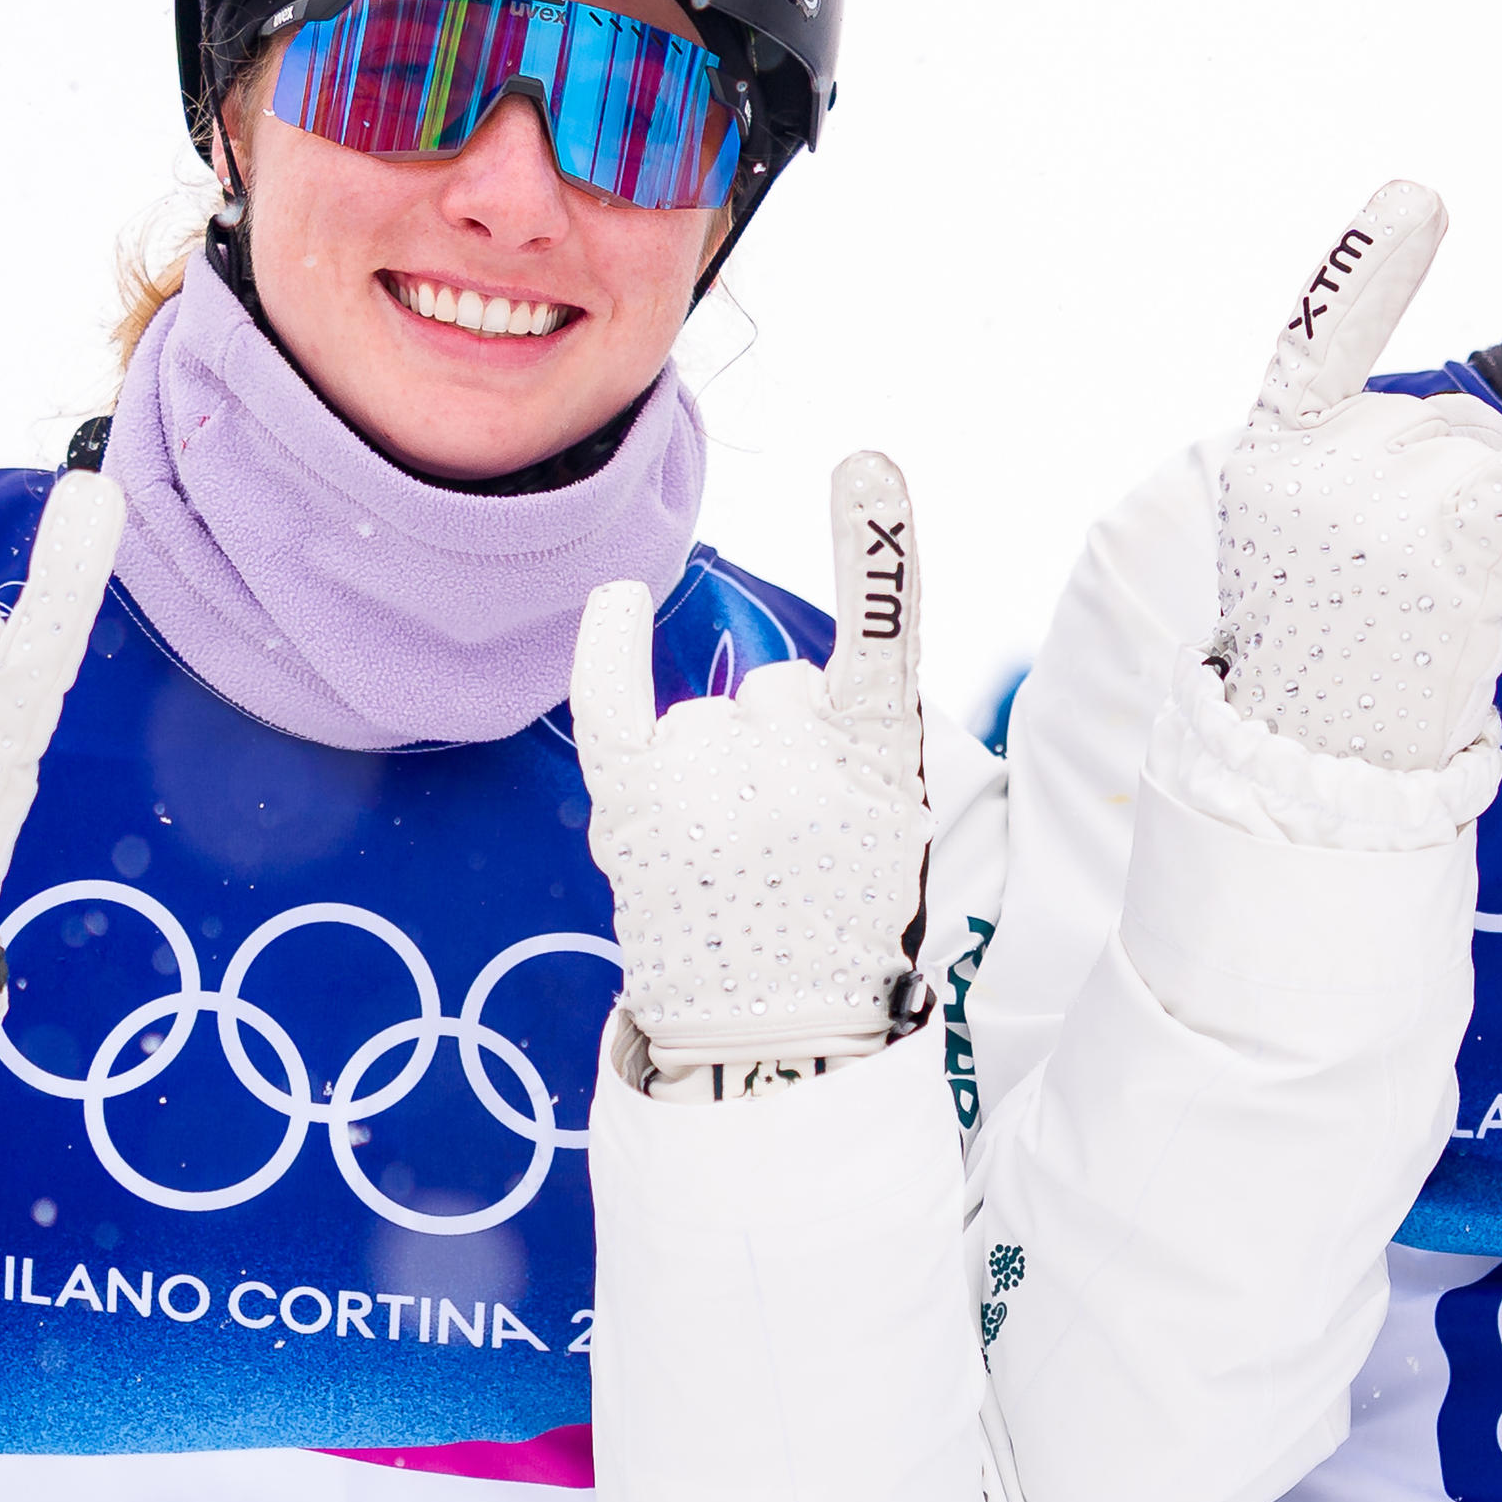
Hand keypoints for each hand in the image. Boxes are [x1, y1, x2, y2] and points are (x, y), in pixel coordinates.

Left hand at [574, 451, 932, 1080]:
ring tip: (729, 861)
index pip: (884, 643)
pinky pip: (615, 701)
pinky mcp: (637, 808)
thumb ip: (857, 747)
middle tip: (790, 844)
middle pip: (781, 691)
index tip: (867, 466)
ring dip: (714, 768)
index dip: (879, 552)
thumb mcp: (891, 835)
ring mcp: (712, 788)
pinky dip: (609, 647)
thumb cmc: (834, 927)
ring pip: (708, 717)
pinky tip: (614, 601)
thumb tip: (795, 685)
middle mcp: (796, 770)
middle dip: (782, 748)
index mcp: (882, 775)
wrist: (768, 1036)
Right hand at [1206, 183, 1501, 773]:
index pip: (1319, 335)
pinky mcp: (1453, 557)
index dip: (1372, 264)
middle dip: (1442, 483)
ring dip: (1477, 521)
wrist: (1319, 751)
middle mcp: (1319, 472)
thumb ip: (1342, 448)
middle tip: (1394, 576)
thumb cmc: (1319, 629)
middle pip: (1437, 417)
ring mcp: (1383, 513)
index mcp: (1267, 452)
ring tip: (1425, 599)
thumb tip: (1462, 418)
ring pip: (1482, 455)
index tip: (1419, 193)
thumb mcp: (1291, 523)